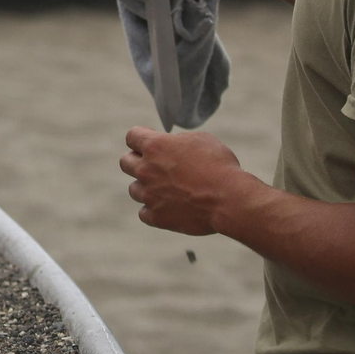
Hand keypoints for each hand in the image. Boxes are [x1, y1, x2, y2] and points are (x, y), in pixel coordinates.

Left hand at [119, 126, 244, 235]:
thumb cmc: (219, 166)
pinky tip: (167, 207)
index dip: (141, 138)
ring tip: (166, 189)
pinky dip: (153, 210)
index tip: (152, 142)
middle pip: (125, 162)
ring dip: (146, 187)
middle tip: (155, 166)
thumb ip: (179, 140)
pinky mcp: (157, 217)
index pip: (132, 136)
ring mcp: (149, 195)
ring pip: (134, 189)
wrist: (229, 199)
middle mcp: (146, 170)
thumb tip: (171, 145)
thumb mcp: (201, 140)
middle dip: (137, 161)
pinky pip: (144, 213)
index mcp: (155, 146)